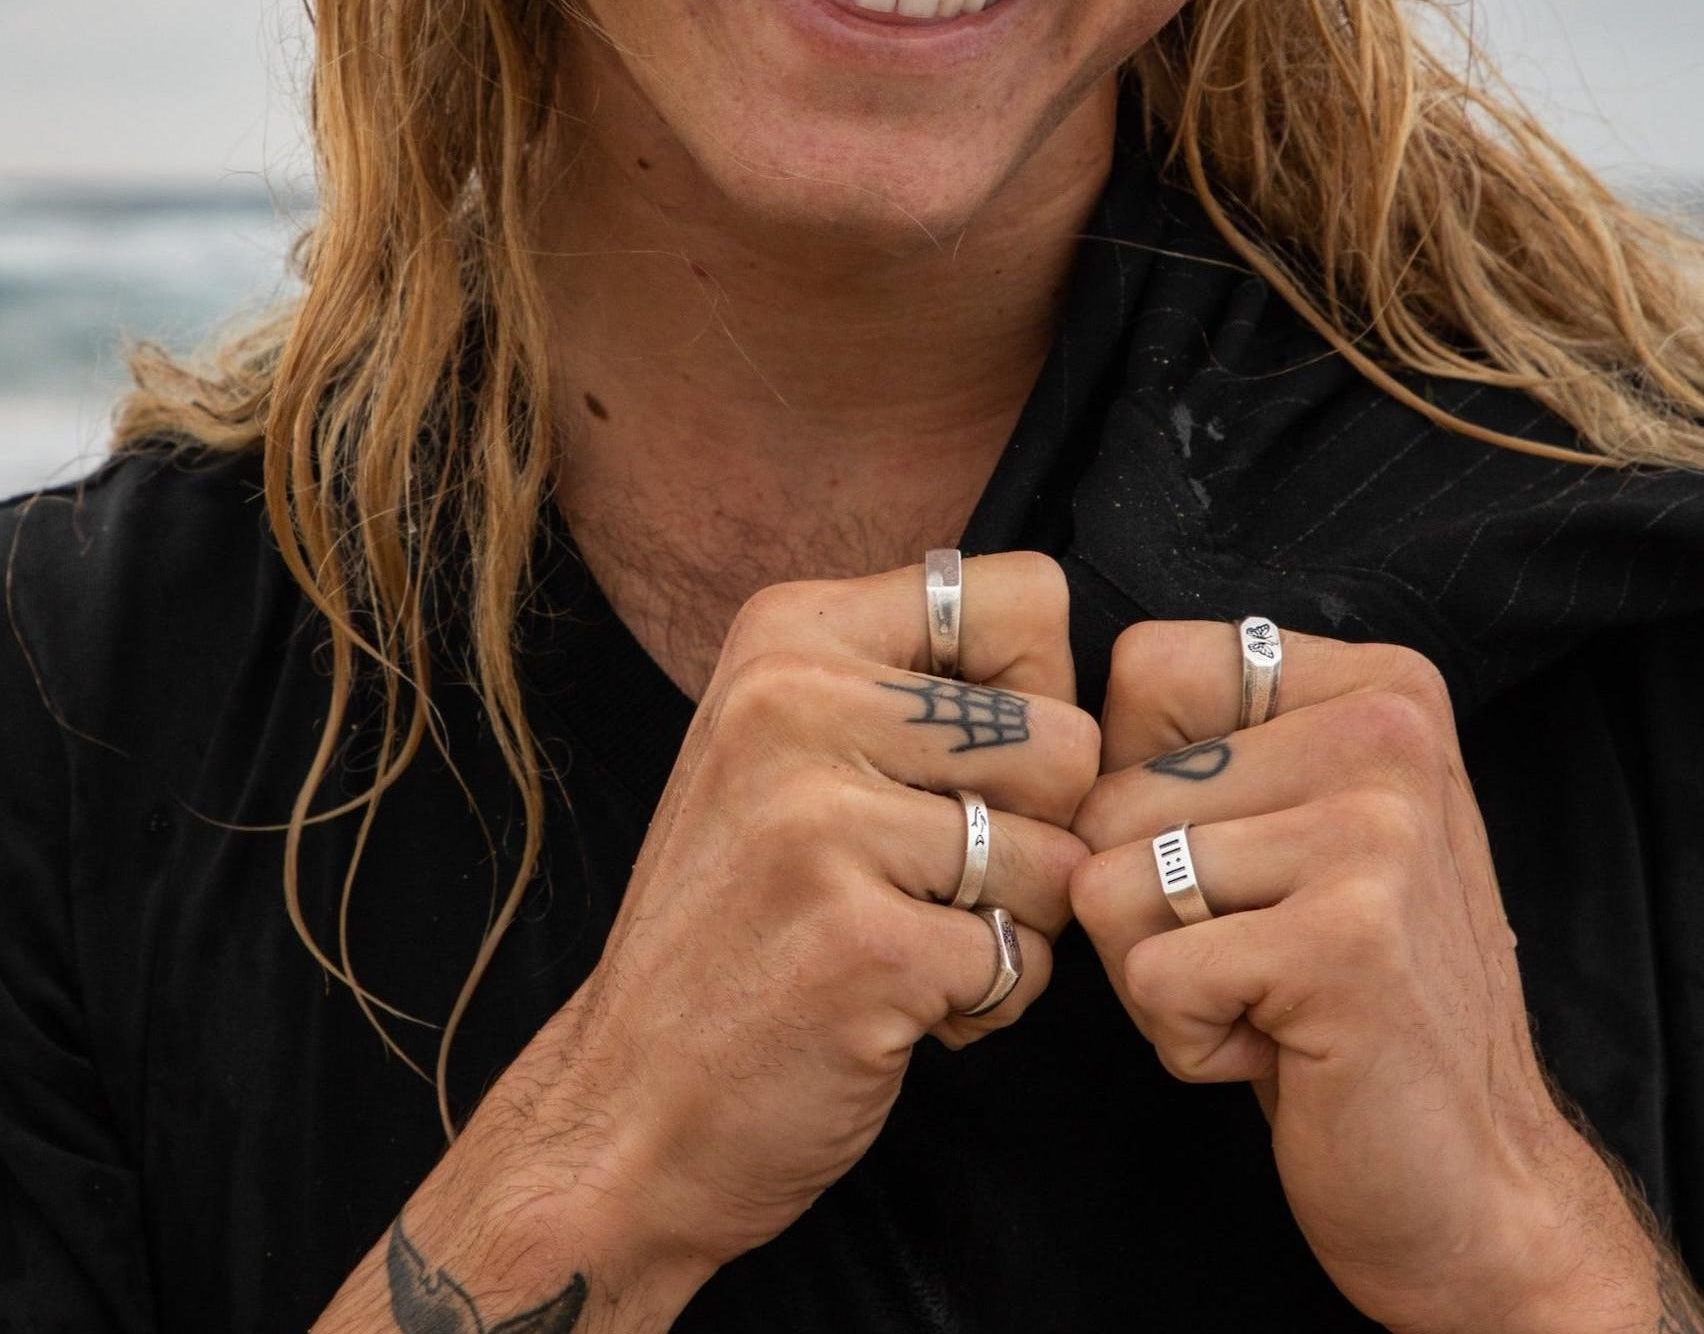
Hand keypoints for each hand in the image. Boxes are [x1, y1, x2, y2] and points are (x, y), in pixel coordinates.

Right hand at [509, 551, 1094, 1279]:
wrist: (628, 1107)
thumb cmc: (739, 924)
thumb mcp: (786, 744)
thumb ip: (911, 687)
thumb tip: (1076, 681)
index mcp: (790, 632)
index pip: (1028, 596)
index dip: (1042, 696)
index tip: (974, 765)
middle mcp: (796, 704)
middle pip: (1066, 738)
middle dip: (1037, 831)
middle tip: (935, 882)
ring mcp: (821, 823)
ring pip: (1058, 855)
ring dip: (1015, 925)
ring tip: (912, 941)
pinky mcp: (862, 942)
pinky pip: (1026, 956)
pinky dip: (990, 1001)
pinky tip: (900, 1004)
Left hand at [1068, 622, 1656, 1331]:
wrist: (1482, 1189)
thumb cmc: (1349, 999)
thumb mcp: (1296, 827)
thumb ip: (1202, 748)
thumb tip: (1051, 739)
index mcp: (1380, 688)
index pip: (1147, 666)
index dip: (1133, 780)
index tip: (1225, 855)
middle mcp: (1388, 734)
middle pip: (1110, 791)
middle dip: (1144, 902)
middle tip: (1260, 956)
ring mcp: (1375, 832)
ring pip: (1111, 883)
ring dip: (1163, 974)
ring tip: (1273, 998)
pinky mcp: (1347, 940)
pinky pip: (1151, 974)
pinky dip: (1188, 1040)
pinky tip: (1286, 1050)